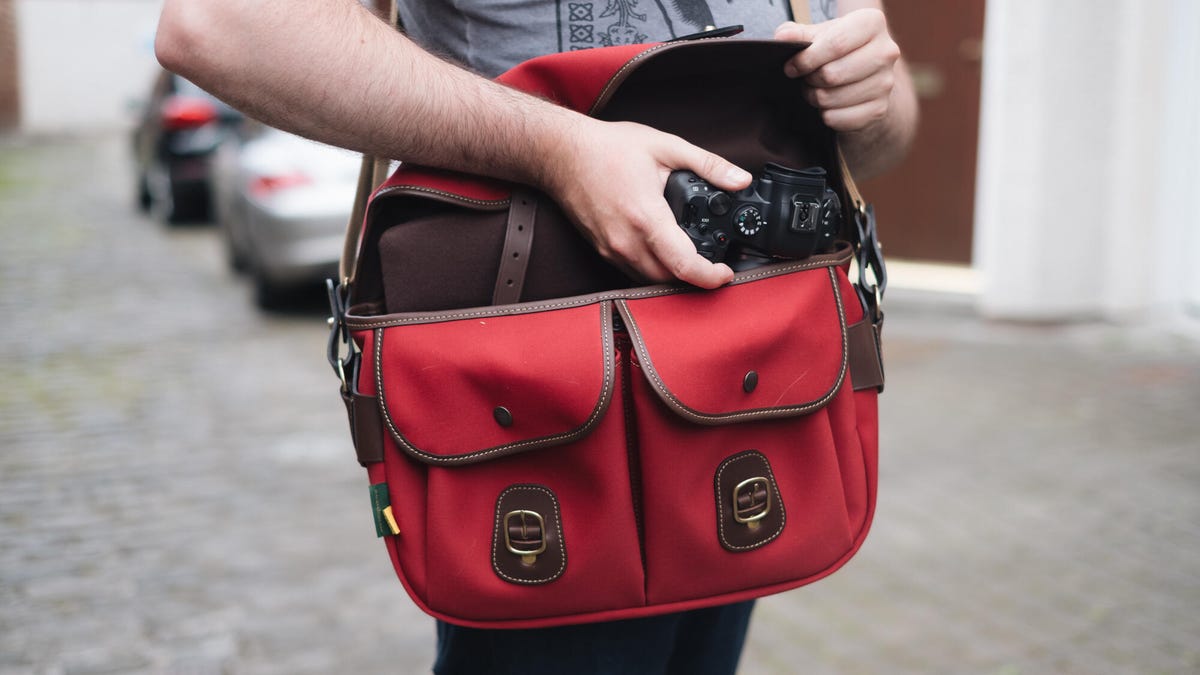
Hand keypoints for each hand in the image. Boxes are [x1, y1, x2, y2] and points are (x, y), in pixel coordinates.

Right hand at [540, 118, 751, 288]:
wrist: (561, 154)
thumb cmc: (607, 148)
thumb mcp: (665, 146)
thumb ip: (708, 164)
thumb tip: (741, 180)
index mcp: (646, 217)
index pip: (683, 265)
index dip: (710, 276)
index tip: (725, 274)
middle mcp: (626, 241)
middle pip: (669, 278)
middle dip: (695, 277)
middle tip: (714, 263)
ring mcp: (611, 249)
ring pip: (650, 279)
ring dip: (673, 275)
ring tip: (692, 258)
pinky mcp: (602, 250)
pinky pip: (633, 272)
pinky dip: (653, 268)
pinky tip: (663, 250)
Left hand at [774, 9, 901, 132]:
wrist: (863, 76)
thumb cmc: (838, 50)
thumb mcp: (819, 35)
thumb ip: (799, 34)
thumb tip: (782, 37)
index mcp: (872, 23)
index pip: (835, 44)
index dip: (807, 59)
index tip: (791, 67)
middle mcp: (886, 51)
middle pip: (832, 74)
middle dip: (810, 80)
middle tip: (806, 79)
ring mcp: (886, 83)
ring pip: (832, 98)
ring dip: (815, 98)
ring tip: (816, 90)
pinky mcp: (879, 109)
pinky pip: (838, 119)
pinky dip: (825, 115)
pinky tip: (828, 105)